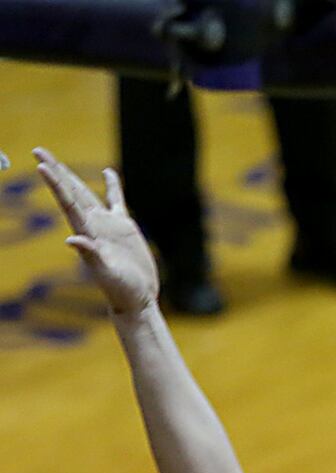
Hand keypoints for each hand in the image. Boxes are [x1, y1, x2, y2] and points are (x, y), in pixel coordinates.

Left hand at [33, 147, 157, 315]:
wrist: (136, 298)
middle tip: (38, 150)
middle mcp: (93, 225)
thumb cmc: (122, 290)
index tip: (41, 165)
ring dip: (72, 176)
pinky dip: (113, 186)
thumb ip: (91, 256)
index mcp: (88, 233)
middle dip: (55, 171)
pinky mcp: (123, 227)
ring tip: (57, 159)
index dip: (55, 183)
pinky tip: (108, 173)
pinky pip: (116, 200)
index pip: (68, 202)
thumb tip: (72, 240)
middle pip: (71, 191)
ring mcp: (107, 224)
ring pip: (87, 193)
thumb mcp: (107, 274)